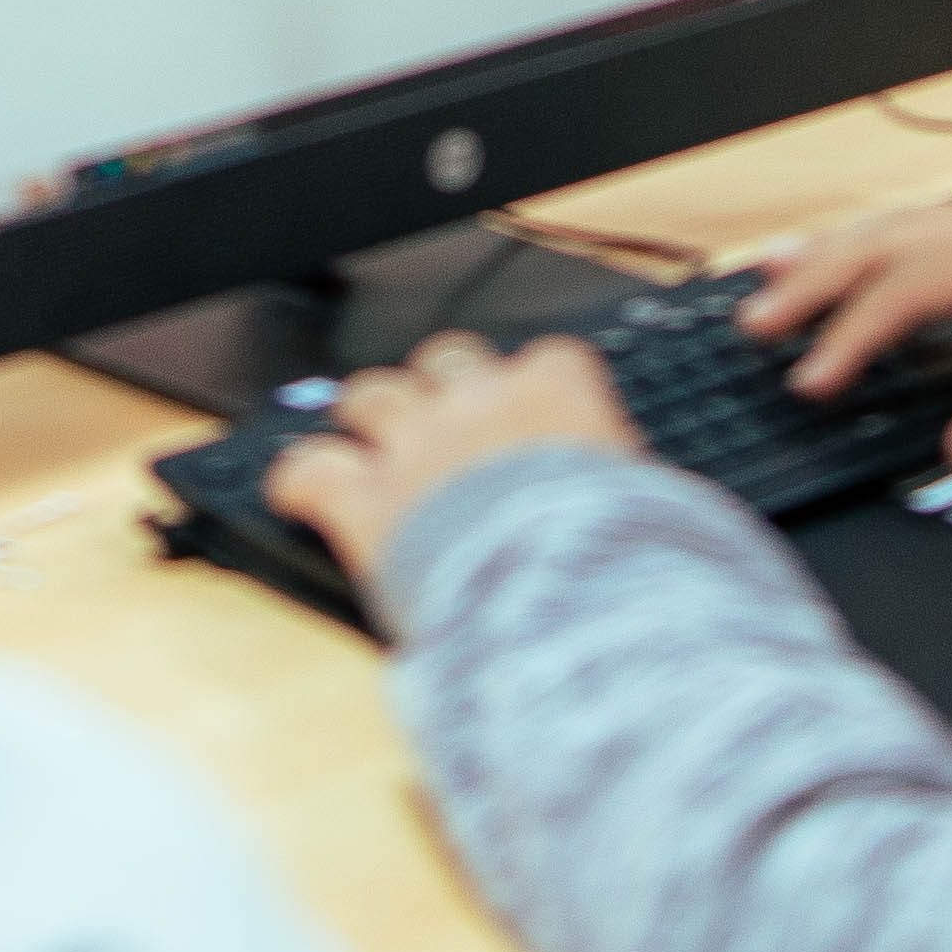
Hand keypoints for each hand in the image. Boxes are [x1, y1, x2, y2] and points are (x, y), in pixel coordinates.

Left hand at [260, 329, 641, 582]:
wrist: (562, 595)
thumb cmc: (623, 558)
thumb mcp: (654, 507)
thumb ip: (633, 486)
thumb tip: (655, 504)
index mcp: (558, 395)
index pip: (548, 359)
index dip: (537, 385)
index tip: (538, 410)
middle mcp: (480, 403)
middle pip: (449, 356)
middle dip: (443, 383)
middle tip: (445, 419)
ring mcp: (415, 444)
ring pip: (371, 393)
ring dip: (369, 416)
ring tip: (369, 440)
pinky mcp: (364, 498)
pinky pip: (309, 467)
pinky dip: (299, 479)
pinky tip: (297, 491)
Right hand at [741, 185, 951, 479]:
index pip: (908, 287)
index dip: (853, 333)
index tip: (812, 380)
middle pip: (883, 240)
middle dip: (812, 278)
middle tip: (753, 319)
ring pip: (897, 222)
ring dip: (831, 249)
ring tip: (769, 272)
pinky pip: (924, 221)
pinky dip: (873, 238)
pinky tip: (856, 253)